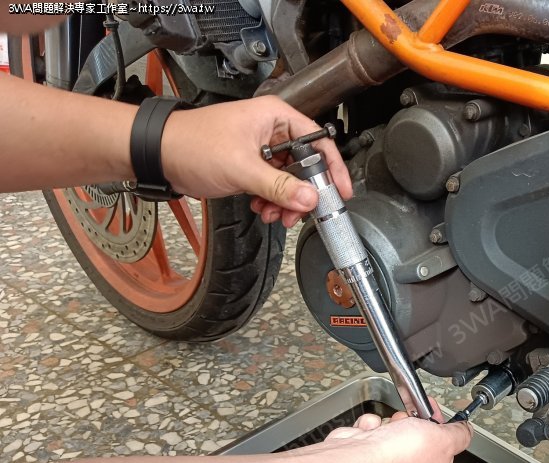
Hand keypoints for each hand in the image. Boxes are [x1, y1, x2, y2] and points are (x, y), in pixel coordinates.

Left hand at [159, 96, 352, 227]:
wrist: (160, 155)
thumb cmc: (192, 144)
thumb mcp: (243, 167)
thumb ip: (279, 187)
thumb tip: (310, 198)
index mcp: (276, 117)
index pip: (319, 142)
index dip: (333, 169)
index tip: (341, 192)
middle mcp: (272, 130)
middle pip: (306, 166)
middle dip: (303, 193)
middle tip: (300, 211)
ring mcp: (262, 149)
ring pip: (290, 181)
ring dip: (285, 202)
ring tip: (274, 213)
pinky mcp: (252, 165)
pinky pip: (274, 187)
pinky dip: (272, 202)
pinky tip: (262, 209)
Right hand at [325, 400, 472, 462]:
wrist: (356, 460)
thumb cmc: (397, 459)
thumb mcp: (443, 440)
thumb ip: (460, 434)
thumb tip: (467, 431)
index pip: (445, 445)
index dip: (441, 426)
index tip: (435, 413)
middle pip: (421, 434)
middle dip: (414, 421)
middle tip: (412, 421)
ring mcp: (387, 462)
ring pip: (397, 427)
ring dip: (392, 422)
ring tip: (389, 429)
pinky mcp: (368, 452)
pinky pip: (375, 428)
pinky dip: (372, 426)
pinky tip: (371, 433)